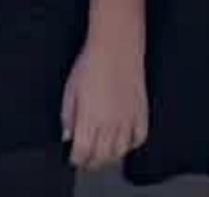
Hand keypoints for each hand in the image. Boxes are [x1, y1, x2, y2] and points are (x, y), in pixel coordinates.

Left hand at [60, 37, 148, 170]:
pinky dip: (131, 145)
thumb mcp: (70, 90)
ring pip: (120, 151)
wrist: (116, 47)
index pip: (83, 152)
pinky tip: (124, 143)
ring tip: (103, 156)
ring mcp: (128, 119)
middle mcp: (110, 123)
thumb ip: (68, 116)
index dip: (77, 160)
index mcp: (89, 118)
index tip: (74, 159)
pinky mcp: (141, 112)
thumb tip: (67, 136)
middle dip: (92, 162)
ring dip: (110, 158)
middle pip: (102, 156)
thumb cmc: (91, 64)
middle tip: (86, 161)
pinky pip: (139, 138)